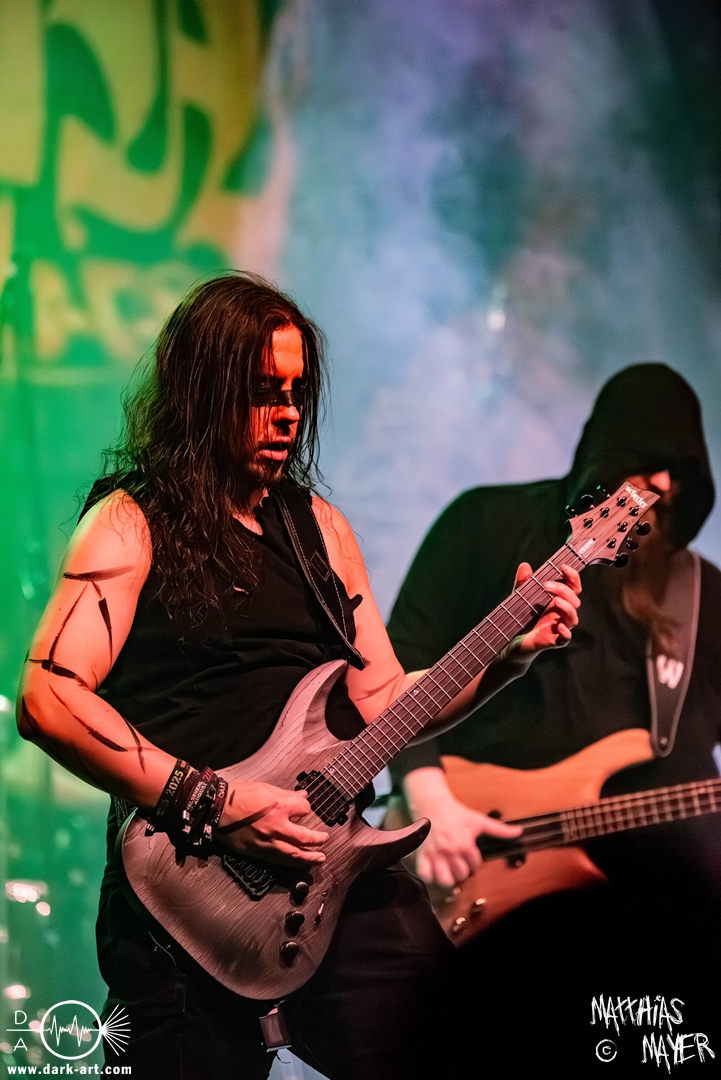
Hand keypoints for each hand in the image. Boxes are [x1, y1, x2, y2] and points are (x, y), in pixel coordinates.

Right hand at [217, 780, 327, 866]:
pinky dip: (292, 862)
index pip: (304, 809)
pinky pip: (279, 860)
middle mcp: (276, 826)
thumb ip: (286, 794)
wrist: (216, 809)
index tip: (304, 809)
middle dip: (318, 840)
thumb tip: (302, 795)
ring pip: (294, 854)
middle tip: (324, 839)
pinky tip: (298, 862)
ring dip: (310, 857)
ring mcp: (268, 841)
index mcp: (279, 806)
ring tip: (320, 858)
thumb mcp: (265, 788)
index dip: (306, 808)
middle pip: (305, 837)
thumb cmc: (238, 796)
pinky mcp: (258, 851)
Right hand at [403, 767, 520, 887]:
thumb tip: (519, 831)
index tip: (470, 854)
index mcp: (465, 844)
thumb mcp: (479, 820)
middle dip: (462, 870)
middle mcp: (451, 851)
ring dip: (448, 877)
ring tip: (448, 871)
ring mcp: (436, 854)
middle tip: (459, 862)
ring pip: (444, 879)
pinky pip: (425, 873)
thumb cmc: (455, 812)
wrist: (433, 803)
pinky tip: (434, 870)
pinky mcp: (423, 854)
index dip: (474, 860)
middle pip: (461, 875)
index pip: (475, 864)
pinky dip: (429, 875)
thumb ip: (500, 829)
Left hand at [515, 562, 580, 654]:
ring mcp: (559, 627)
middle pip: (574, 600)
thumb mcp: (521, 596)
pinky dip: (566, 633)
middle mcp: (561, 613)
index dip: (573, 577)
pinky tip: (559, 626)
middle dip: (563, 590)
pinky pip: (565, 638)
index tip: (563, 567)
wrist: (513, 639)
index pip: (573, 588)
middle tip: (547, 585)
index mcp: (558, 600)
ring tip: (556, 601)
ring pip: (573, 618)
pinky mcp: (553, 641)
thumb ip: (523, 582)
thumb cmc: (522, 617)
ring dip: (567, 608)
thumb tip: (524, 566)